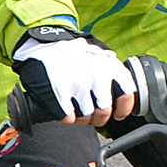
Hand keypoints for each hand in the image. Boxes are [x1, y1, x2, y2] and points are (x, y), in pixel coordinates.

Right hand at [14, 29, 137, 126]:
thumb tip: (121, 75)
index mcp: (108, 65)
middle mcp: (96, 75)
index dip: (124, 108)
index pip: (126, 93)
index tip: (119, 114)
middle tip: (92, 116)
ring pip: (86, 117)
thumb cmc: (67, 52)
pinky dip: (66, 117)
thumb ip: (108, 64)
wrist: (40, 47)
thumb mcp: (93, 52)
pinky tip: (64, 108)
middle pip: (104, 111)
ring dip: (81, 118)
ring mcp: (78, 85)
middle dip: (98, 118)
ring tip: (75, 108)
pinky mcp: (61, 94)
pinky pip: (69, 118)